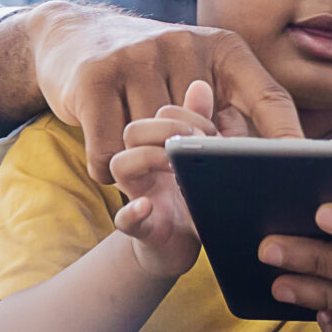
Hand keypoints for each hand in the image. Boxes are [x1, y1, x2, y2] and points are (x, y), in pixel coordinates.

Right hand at [0, 1, 302, 182]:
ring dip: (140, 166)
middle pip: (203, 137)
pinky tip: (105, 145)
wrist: (72, 34)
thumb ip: (228, 108)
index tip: (302, 174)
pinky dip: (105, 166)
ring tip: (133, 147)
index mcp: (223, 48)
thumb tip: (268, 162)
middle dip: (191, 163)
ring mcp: (138, 57)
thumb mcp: (197, 73)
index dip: (288, 138)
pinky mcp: (95, 77)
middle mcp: (185, 44)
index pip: (269, 97)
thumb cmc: (149, 68)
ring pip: (152, 147)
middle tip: (174, 168)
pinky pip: (109, 152)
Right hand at [107, 80, 220, 278]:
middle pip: (133, 130)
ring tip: (177, 166)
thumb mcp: (205, 160)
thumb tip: (200, 84)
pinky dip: (133, 213)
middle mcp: (144, 166)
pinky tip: (148, 205)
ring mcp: (139, 195)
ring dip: (149, 158)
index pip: (159, 112)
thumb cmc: (196, 195)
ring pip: (120, 164)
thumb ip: (202, 125)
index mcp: (162, 146)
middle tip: (195, 140)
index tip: (212, 129)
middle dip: (165, 129)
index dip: (185, 115)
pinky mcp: (142, 230)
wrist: (181, 247)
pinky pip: (125, 219)